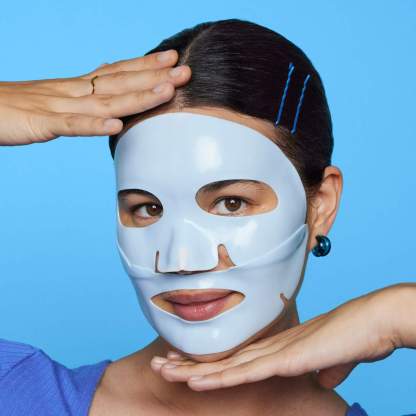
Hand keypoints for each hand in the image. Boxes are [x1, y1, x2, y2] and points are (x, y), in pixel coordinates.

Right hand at [0, 49, 190, 144]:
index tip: (172, 59)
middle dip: (154, 76)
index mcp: (76, 87)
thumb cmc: (16, 107)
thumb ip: (83, 103)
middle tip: (185, 70)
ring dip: (136, 97)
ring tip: (166, 92)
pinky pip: (70, 125)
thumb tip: (107, 101)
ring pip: (103, 101)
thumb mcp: (56, 102)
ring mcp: (57, 106)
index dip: (145, 65)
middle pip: (118, 82)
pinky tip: (116, 124)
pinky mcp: (40, 123)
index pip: (116, 71)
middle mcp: (72, 92)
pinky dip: (93, 124)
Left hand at [151, 283, 414, 390]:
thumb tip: (324, 380)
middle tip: (159, 362)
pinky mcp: (284, 359)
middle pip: (222, 358)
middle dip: (187, 361)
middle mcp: (268, 347)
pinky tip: (194, 379)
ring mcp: (274, 352)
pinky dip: (217, 376)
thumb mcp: (331, 362)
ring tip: (161, 369)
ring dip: (191, 369)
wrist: (371, 320)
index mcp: (277, 348)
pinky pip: (244, 371)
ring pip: (224, 364)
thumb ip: (323, 370)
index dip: (207, 361)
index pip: (234, 357)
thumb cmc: (353, 337)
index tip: (183, 361)